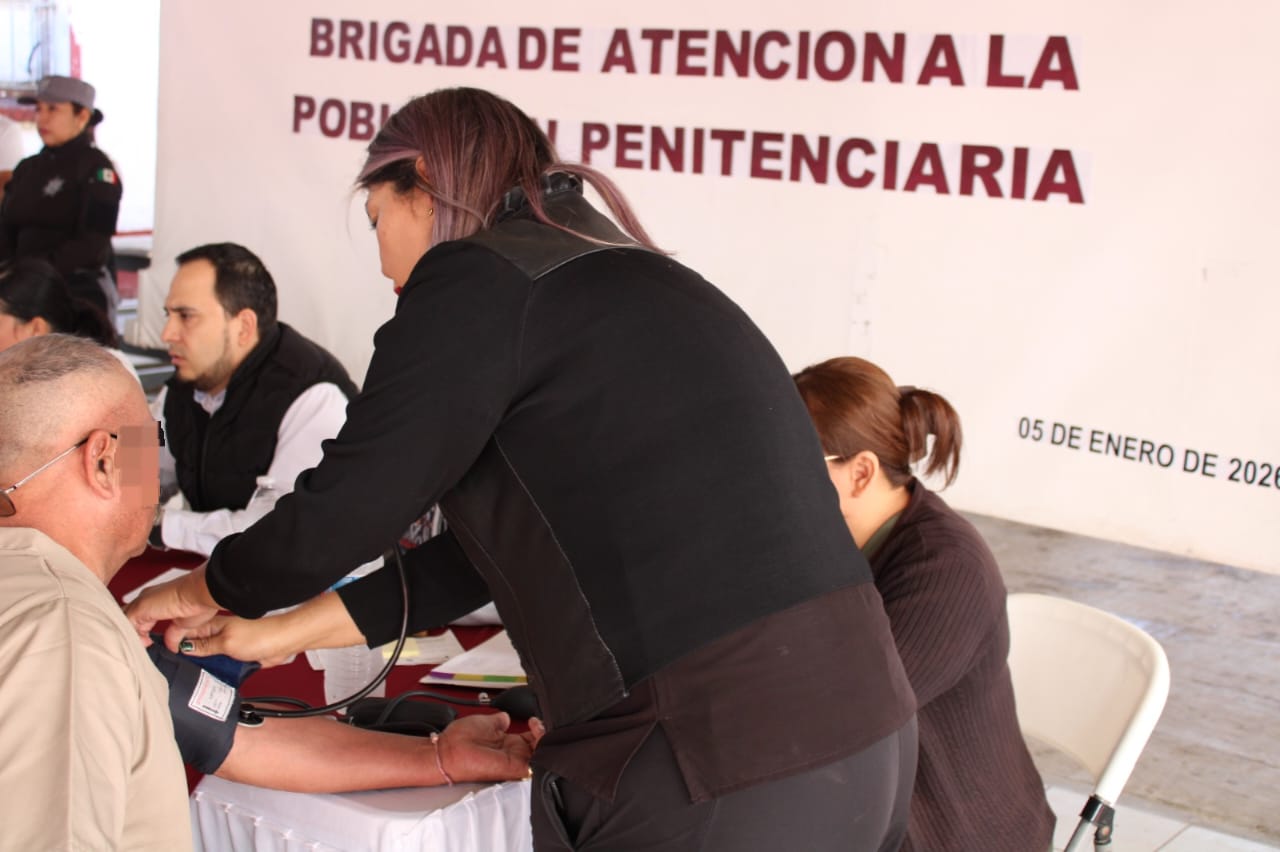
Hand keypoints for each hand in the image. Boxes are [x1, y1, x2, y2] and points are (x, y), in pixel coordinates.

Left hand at [124, 563, 219, 650]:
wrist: (203, 592)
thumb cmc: (199, 601)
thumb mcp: (184, 624)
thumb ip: (174, 634)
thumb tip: (173, 645)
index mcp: (157, 600)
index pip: (138, 617)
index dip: (139, 632)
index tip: (148, 643)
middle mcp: (147, 599)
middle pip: (128, 618)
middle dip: (132, 635)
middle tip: (141, 647)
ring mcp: (142, 602)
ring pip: (124, 622)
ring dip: (130, 637)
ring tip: (140, 648)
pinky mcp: (140, 607)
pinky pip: (125, 624)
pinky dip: (130, 636)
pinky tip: (140, 644)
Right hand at [175, 614, 298, 667]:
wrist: (285, 642)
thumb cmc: (262, 635)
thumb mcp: (227, 642)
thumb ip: (205, 646)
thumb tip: (184, 647)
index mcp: (212, 625)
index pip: (185, 633)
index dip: (172, 643)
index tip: (161, 655)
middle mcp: (217, 634)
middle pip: (194, 647)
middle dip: (185, 658)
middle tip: (171, 671)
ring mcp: (226, 645)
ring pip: (205, 657)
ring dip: (200, 666)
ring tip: (187, 677)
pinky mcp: (235, 655)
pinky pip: (219, 664)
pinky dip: (214, 671)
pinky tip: (207, 679)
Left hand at [436, 712, 544, 783]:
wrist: (447, 751)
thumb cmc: (458, 740)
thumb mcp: (485, 722)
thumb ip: (498, 720)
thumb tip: (506, 716)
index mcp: (507, 743)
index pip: (531, 738)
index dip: (538, 728)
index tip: (537, 718)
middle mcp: (512, 754)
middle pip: (539, 747)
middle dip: (545, 733)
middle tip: (539, 721)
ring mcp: (514, 761)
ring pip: (541, 754)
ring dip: (545, 738)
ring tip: (538, 725)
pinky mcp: (514, 768)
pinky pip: (536, 762)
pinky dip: (541, 746)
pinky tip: (537, 732)